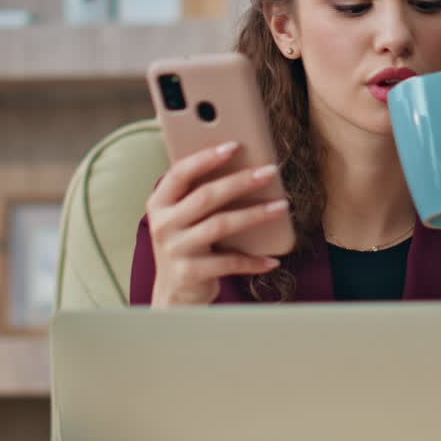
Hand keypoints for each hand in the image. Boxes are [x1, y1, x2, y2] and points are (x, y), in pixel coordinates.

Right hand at [146, 141, 288, 305]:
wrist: (175, 295)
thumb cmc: (187, 247)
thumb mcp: (184, 219)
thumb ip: (200, 195)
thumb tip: (244, 167)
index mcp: (159, 204)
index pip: (179, 173)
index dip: (205, 158)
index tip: (233, 145)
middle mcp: (163, 225)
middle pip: (206, 196)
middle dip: (241, 181)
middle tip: (270, 171)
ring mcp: (175, 250)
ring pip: (220, 225)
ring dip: (255, 214)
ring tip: (281, 206)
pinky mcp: (189, 273)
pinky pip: (229, 262)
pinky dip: (253, 261)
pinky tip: (272, 259)